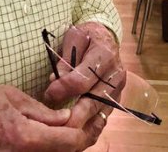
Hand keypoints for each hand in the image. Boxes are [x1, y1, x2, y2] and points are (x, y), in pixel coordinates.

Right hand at [0, 81, 89, 151]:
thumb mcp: (10, 97)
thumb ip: (42, 112)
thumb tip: (66, 119)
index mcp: (25, 138)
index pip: (70, 143)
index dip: (82, 131)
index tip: (85, 120)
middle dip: (73, 142)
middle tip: (78, 126)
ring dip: (56, 148)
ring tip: (61, 132)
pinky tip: (41, 140)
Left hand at [44, 23, 124, 141]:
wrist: (105, 37)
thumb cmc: (87, 36)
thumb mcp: (74, 37)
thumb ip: (65, 58)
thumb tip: (55, 79)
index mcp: (104, 54)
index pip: (83, 78)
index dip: (64, 88)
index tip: (48, 93)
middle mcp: (115, 73)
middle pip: (94, 99)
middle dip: (75, 114)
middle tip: (58, 125)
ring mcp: (118, 87)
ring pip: (100, 110)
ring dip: (83, 123)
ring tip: (67, 131)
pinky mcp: (116, 97)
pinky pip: (105, 114)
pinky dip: (92, 124)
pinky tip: (79, 130)